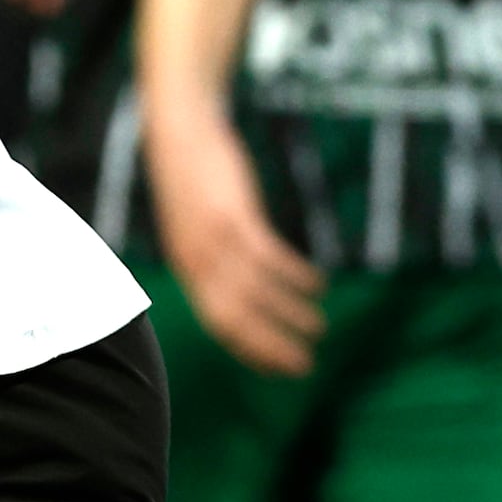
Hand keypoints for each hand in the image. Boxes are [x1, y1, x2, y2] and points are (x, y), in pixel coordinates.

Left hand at [143, 91, 321, 374]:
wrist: (181, 131)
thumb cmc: (193, 181)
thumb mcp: (196, 227)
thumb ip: (213, 259)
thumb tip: (238, 289)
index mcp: (187, 270)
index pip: (219, 325)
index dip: (250, 351)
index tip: (280, 370)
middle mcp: (196, 262)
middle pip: (236, 319)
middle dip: (272, 347)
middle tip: (305, 368)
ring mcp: (214, 240)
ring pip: (255, 293)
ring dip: (290, 315)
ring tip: (319, 328)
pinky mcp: (234, 215)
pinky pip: (269, 258)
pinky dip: (295, 276)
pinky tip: (318, 286)